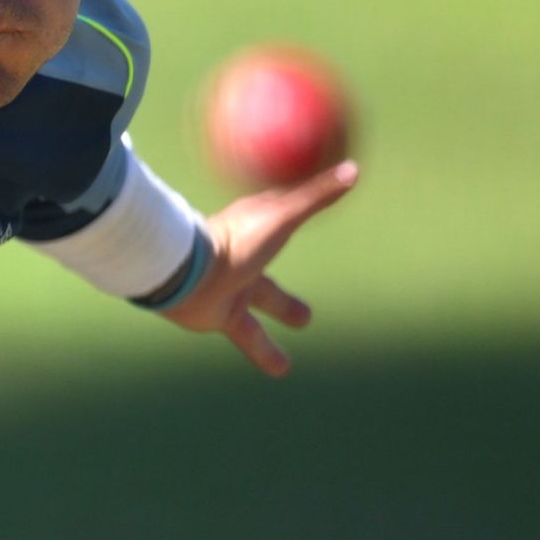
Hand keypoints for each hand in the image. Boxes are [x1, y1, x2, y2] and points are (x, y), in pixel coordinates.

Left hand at [160, 161, 358, 376]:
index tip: (307, 211)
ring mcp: (230, 289)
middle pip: (271, 264)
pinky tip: (280, 370)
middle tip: (307, 298)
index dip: (293, 213)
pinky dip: (266, 353)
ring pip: (261, 309)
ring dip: (279, 322)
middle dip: (286, 274)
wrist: (184, 273)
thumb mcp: (282, 216)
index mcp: (253, 229)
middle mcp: (242, 258)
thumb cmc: (233, 240)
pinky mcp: (219, 317)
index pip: (278, 218)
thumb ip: (316, 195)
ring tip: (294, 352)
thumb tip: (354, 169)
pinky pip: (250, 339)